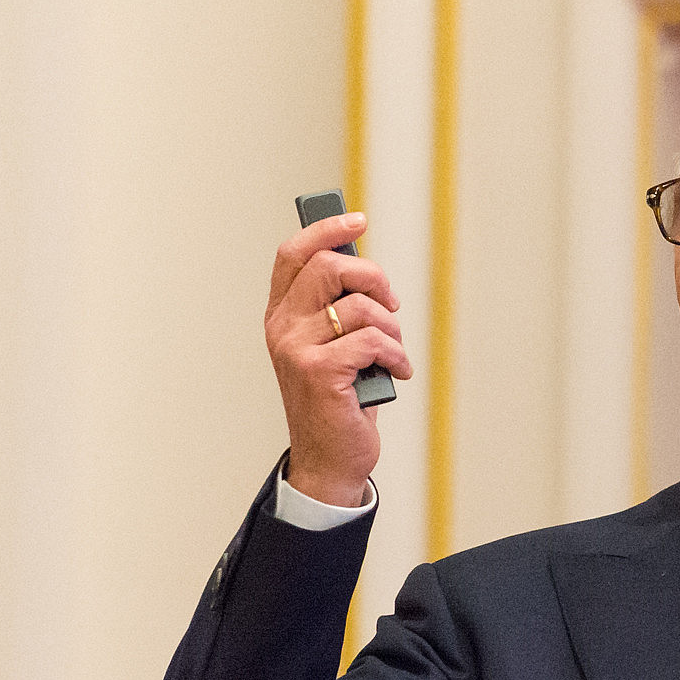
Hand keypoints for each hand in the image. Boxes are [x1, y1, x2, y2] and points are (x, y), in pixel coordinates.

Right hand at [265, 211, 412, 505]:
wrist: (329, 458)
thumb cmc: (338, 399)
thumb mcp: (334, 346)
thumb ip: (338, 308)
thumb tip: (366, 270)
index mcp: (281, 315)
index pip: (292, 254)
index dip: (326, 230)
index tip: (358, 220)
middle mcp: (281, 327)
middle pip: (329, 267)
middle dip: (373, 278)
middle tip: (391, 303)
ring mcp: (296, 349)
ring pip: (358, 306)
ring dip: (391, 327)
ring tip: (394, 351)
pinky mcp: (318, 371)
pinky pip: (371, 340)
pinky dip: (395, 354)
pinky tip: (398, 372)